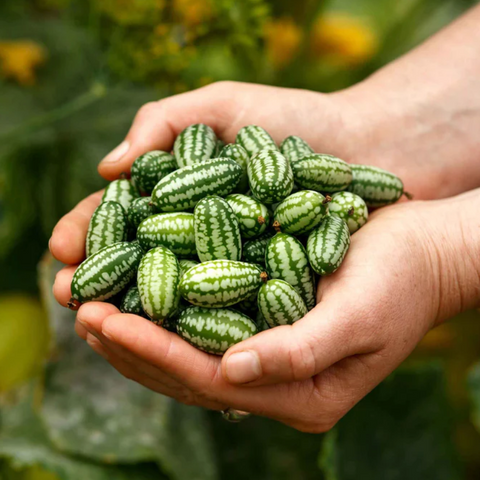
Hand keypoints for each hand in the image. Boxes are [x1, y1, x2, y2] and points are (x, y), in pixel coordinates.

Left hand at [51, 188, 479, 431]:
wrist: (422, 254)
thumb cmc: (400, 281)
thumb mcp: (360, 315)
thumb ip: (300, 352)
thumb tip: (231, 374)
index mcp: (300, 393)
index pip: (207, 379)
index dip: (152, 351)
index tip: (102, 319)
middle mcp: (275, 381)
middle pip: (186, 371)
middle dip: (130, 343)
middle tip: (81, 310)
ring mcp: (267, 354)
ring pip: (186, 350)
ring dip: (138, 327)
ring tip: (92, 303)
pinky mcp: (264, 322)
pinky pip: (202, 322)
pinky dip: (166, 307)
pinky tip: (136, 287)